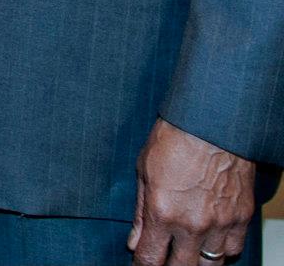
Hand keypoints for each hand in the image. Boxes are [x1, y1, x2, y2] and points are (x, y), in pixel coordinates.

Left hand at [129, 118, 255, 265]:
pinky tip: (211, 242)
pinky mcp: (241, 218)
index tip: (141, 264)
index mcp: (162, 213)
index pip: (151, 259)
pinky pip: (234, 249)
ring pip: (211, 264)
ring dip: (197, 261)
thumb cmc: (174, 140)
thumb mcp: (143, 173)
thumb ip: (140, 213)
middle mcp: (192, 225)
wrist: (211, 124)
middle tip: (165, 259)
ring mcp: (220, 224)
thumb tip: (134, 243)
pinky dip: (222, 250)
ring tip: (188, 252)